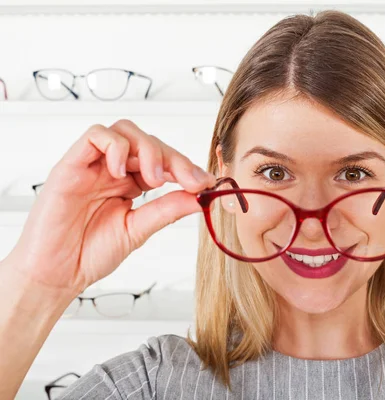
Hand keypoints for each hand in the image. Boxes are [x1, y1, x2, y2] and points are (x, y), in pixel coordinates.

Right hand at [3, 119, 214, 296]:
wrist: (55, 273)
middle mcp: (113, 170)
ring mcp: (93, 166)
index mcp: (131, 184)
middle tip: (188, 181)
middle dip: (174, 158)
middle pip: (148, 142)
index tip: (206, 183)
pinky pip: (95, 136)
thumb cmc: (89, 253)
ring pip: (125, 131)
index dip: (186, 167)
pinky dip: (116, 147)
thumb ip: (166, 210)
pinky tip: (122, 172)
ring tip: (153, 179)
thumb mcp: (138, 230)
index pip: (163, 161)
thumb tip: (200, 197)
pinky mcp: (71, 165)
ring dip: (148, 149)